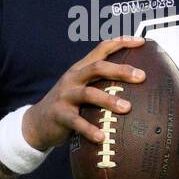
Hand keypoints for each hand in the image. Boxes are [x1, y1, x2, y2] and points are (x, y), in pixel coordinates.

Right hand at [22, 37, 145, 150]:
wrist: (37, 122)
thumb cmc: (69, 104)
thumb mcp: (82, 88)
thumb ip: (102, 83)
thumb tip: (136, 85)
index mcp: (81, 68)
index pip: (102, 49)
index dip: (121, 42)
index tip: (141, 41)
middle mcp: (73, 78)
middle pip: (97, 67)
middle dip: (120, 70)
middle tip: (142, 76)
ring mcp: (65, 96)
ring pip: (88, 93)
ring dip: (109, 100)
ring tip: (127, 108)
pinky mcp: (60, 115)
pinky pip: (76, 122)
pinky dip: (90, 129)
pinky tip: (102, 137)